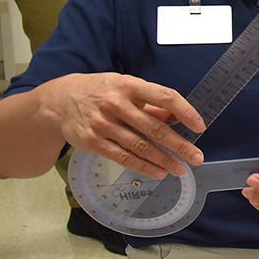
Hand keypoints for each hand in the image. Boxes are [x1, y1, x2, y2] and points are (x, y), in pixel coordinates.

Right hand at [41, 73, 204, 178]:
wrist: (59, 100)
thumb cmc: (101, 92)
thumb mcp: (125, 88)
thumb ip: (150, 103)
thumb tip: (177, 117)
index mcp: (129, 85)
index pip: (164, 96)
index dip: (185, 112)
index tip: (199, 126)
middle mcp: (116, 104)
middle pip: (154, 128)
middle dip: (179, 145)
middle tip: (197, 157)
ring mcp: (103, 124)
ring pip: (140, 146)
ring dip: (164, 160)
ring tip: (180, 169)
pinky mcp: (93, 141)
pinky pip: (123, 157)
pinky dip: (143, 166)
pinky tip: (158, 172)